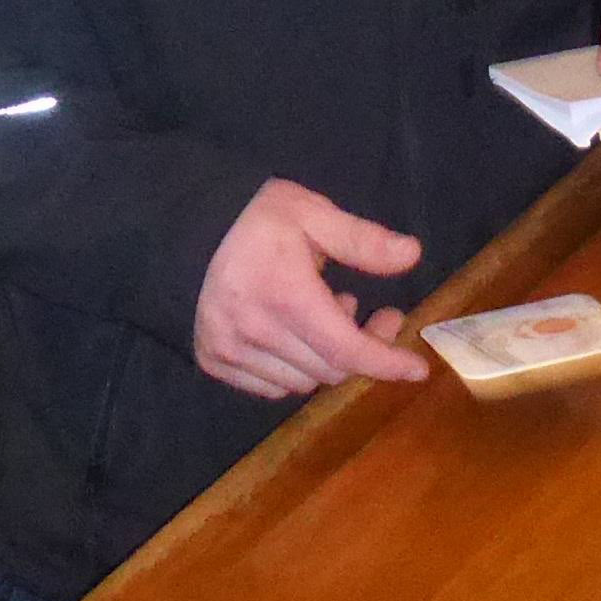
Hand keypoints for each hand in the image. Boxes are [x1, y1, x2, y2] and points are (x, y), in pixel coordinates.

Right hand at [192, 179, 435, 399]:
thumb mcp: (313, 213)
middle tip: (378, 313)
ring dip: (328, 357)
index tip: (417, 368)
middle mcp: (255, 332)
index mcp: (284, 295)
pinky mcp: (213, 361)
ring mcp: (230, 351)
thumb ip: (361, 239)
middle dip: (364, 348)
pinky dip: (295, 368)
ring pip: (303, 382)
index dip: (386, 362)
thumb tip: (412, 254)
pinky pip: (272, 387)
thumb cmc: (255, 218)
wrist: (182, 227)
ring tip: (328, 313)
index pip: (346, 349)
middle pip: (330, 369)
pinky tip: (295, 332)